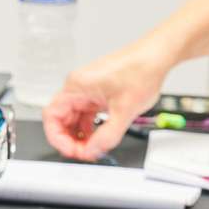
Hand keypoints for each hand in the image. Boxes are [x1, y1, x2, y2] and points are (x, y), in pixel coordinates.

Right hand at [42, 42, 170, 160]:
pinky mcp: (97, 92)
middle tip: (84, 152)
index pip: (52, 116)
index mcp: (77, 86)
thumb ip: (107, 136)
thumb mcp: (124, 111)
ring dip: (80, 135)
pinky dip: (89, 127)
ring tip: (93, 147)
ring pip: (73, 118)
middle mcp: (78, 86)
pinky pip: (85, 114)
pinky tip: (98, 136)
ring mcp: (87, 89)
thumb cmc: (141, 70)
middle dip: (70, 139)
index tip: (72, 151)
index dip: (58, 138)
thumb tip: (92, 151)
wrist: (156, 56)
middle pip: (61, 119)